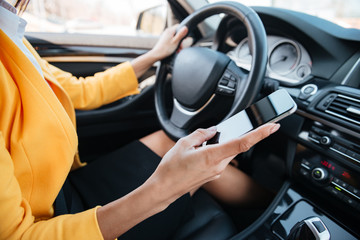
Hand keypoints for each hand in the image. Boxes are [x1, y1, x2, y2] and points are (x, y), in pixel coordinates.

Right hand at [146, 123, 279, 203]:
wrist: (165, 188)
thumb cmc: (171, 169)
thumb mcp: (183, 144)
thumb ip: (201, 134)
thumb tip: (213, 129)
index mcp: (212, 156)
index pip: (242, 143)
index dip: (260, 134)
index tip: (272, 126)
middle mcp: (218, 166)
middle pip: (236, 146)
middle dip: (238, 136)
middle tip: (230, 129)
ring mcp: (216, 172)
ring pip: (228, 152)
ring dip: (223, 144)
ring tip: (203, 143)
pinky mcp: (213, 175)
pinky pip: (220, 159)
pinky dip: (217, 151)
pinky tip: (203, 151)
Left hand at [149, 25, 188, 60]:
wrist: (156, 54)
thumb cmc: (166, 48)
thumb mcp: (175, 41)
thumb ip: (181, 34)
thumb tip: (186, 27)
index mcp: (170, 30)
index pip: (179, 26)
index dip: (183, 32)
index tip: (184, 38)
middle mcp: (167, 31)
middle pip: (177, 32)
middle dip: (181, 40)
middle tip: (181, 47)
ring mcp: (166, 36)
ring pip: (175, 37)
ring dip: (178, 43)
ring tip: (178, 50)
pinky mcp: (164, 40)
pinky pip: (172, 40)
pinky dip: (174, 45)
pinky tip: (175, 50)